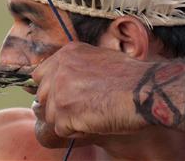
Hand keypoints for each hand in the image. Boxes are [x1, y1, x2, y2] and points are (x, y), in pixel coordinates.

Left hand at [30, 43, 149, 144]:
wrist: (143, 90)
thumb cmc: (130, 76)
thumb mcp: (99, 57)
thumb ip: (77, 65)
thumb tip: (64, 79)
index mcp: (67, 53)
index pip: (41, 74)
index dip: (53, 88)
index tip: (67, 96)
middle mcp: (59, 68)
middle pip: (42, 96)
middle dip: (59, 106)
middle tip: (83, 108)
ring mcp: (59, 90)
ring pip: (50, 115)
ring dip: (68, 120)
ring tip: (93, 114)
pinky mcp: (64, 112)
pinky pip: (61, 130)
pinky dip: (77, 131)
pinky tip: (95, 122)